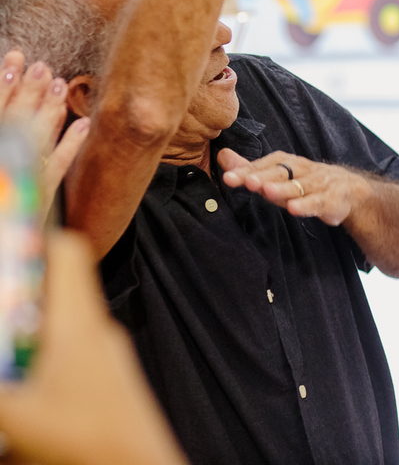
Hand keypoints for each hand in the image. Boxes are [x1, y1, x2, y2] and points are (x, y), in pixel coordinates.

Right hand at [0, 50, 90, 209]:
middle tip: (42, 66)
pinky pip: (57, 167)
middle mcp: (3, 163)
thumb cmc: (5, 199)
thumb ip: (6, 128)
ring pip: (37, 137)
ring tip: (60, 84)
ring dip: (49, 109)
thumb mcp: (5, 161)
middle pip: (14, 119)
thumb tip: (15, 96)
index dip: (2, 83)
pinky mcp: (39, 197)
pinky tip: (84, 123)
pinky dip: (70, 144)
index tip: (16, 58)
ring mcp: (20, 180)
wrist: (4, 244)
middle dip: (28, 90)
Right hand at [0, 232, 185, 464]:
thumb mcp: (15, 414)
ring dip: (25, 321)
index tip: (3, 239)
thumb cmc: (86, 444)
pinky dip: (38, 352)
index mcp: (78, 323)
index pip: (67, 253)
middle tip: (1, 294)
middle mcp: (96, 331)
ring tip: (7, 335)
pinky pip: (67, 350)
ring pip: (60, 320)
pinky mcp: (106, 383)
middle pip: (56, 286)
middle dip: (17, 286)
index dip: (33, 237)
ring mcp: (104, 357)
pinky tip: (21, 380)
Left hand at [218, 149, 366, 225]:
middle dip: (263, 177)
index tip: (229, 177)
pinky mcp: (331, 201)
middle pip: (280, 173)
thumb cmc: (305, 183)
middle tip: (246, 181)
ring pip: (298, 186)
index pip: (265, 165)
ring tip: (267, 192)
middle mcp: (302, 170)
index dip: (247, 171)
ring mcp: (317, 184)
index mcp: (287, 163)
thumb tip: (222, 155)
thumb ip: (250, 168)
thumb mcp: (277, 176)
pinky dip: (306, 205)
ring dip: (283, 189)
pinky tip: (295, 209)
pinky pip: (317, 202)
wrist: (349, 190)